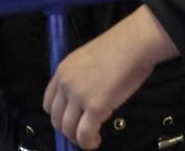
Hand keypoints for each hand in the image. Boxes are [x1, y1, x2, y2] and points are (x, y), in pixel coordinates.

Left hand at [44, 6, 177, 148]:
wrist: (135, 42)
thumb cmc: (120, 47)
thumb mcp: (89, 60)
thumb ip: (81, 79)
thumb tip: (84, 103)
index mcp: (62, 70)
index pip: (49, 103)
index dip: (59, 116)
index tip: (72, 120)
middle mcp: (66, 84)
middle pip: (56, 119)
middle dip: (68, 131)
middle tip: (83, 132)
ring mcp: (79, 95)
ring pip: (68, 130)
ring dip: (78, 139)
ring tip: (92, 138)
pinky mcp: (95, 106)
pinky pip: (84, 135)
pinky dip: (88, 143)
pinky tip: (96, 141)